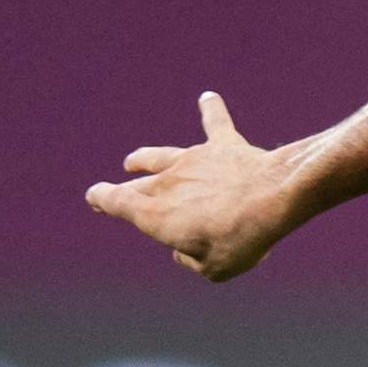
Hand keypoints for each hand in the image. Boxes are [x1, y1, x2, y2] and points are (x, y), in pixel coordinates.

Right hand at [86, 93, 302, 281]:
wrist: (272, 198)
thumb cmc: (241, 238)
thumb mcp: (213, 269)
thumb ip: (191, 260)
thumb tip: (183, 249)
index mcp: (155, 215)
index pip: (116, 203)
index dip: (102, 200)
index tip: (94, 198)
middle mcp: (167, 182)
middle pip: (138, 186)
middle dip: (120, 191)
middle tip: (106, 192)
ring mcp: (193, 160)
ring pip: (161, 156)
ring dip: (144, 158)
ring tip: (132, 160)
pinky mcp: (223, 146)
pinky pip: (215, 124)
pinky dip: (211, 110)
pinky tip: (209, 97)